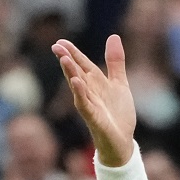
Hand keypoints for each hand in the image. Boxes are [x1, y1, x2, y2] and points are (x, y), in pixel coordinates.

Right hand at [52, 36, 136, 165]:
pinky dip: (80, 94)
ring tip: (64, 60)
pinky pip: (85, 105)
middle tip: (56, 46)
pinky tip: (76, 83)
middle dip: (67, 60)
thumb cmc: (118, 114)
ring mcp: (90, 106)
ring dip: (71, 74)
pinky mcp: (94, 119)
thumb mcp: (119, 84)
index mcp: (95, 83)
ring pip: (78, 87)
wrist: (122, 142)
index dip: (73, 53)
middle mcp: (90, 93)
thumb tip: (113, 36)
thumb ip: (115, 62)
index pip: (82, 64)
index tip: (61, 42)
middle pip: (77, 73)